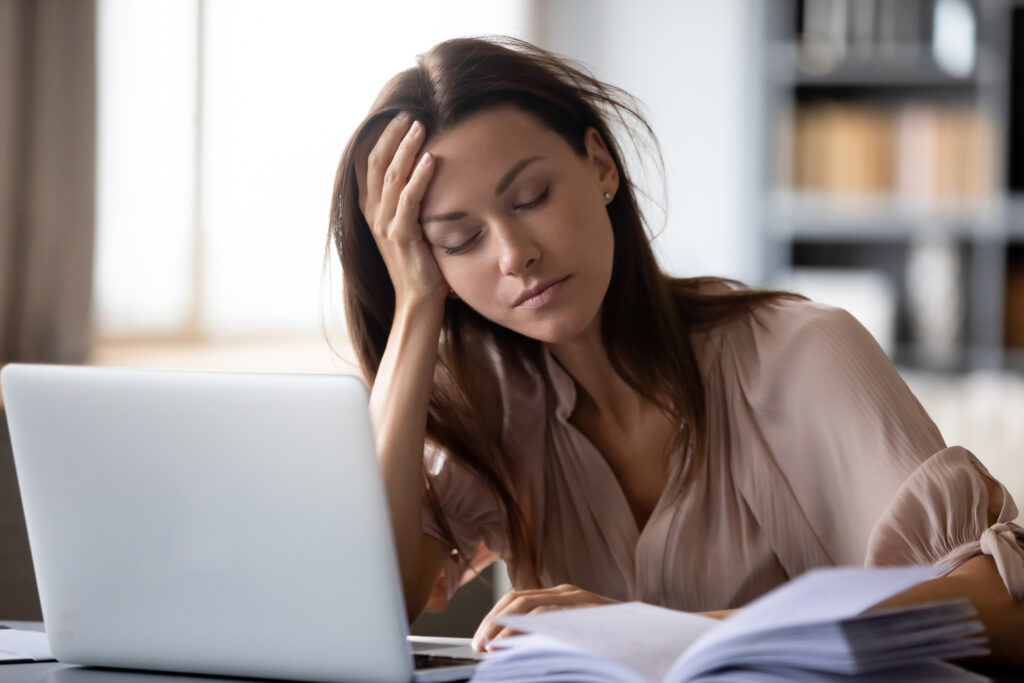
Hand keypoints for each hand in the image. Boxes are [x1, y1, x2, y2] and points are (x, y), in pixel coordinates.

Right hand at [354, 113, 446, 307]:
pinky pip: (408, 200)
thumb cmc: (419, 259)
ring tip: (420, 126)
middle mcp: (373, 213)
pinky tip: (432, 159)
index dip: (380, 138)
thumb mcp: (407, 223)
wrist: (417, 296)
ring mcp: (384, 224)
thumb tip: (423, 168)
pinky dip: (419, 177)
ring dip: (406, 148)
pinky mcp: (401, 236)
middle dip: (392, 135)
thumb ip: (407, 198)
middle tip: (409, 114)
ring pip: (391, 176)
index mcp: (371, 207)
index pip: (368, 163)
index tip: (397, 116)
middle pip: (377, 163)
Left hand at [472, 584, 619, 651]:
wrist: (650, 638)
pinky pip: (550, 613)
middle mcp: (566, 592)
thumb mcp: (573, 636)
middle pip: (516, 599)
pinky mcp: (587, 610)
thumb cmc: (613, 642)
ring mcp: (577, 599)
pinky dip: (528, 628)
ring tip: (492, 647)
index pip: (516, 599)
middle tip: (479, 646)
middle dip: (492, 623)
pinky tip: (517, 644)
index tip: (479, 642)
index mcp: (560, 596)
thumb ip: (547, 636)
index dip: (493, 619)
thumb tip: (511, 650)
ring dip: (505, 627)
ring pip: (529, 603)